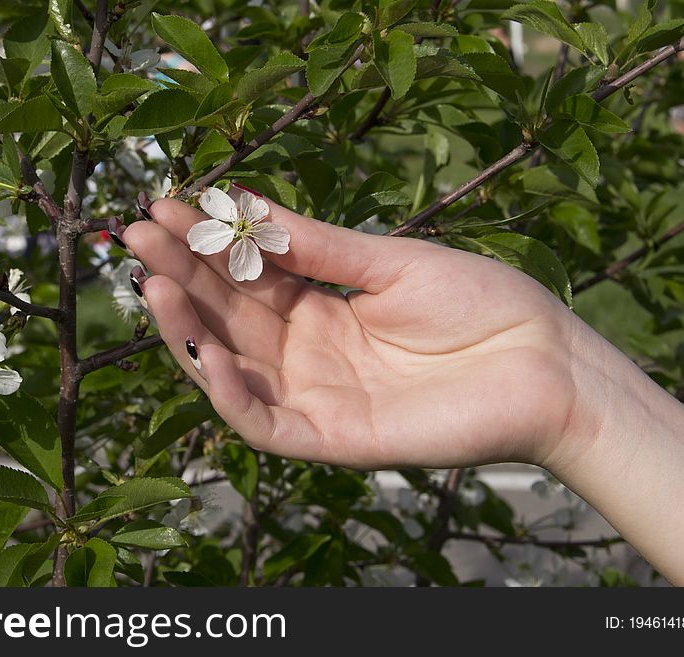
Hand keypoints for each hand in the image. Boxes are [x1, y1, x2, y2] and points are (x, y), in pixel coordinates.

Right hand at [122, 188, 581, 470]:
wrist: (545, 361)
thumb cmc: (479, 305)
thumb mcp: (387, 261)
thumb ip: (315, 245)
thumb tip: (245, 201)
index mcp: (321, 308)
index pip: (245, 277)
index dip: (205, 244)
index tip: (167, 204)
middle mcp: (307, 354)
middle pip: (228, 317)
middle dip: (181, 276)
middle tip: (138, 232)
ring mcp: (317, 397)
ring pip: (233, 368)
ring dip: (190, 330)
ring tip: (154, 281)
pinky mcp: (334, 438)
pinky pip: (267, 423)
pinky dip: (232, 393)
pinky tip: (206, 352)